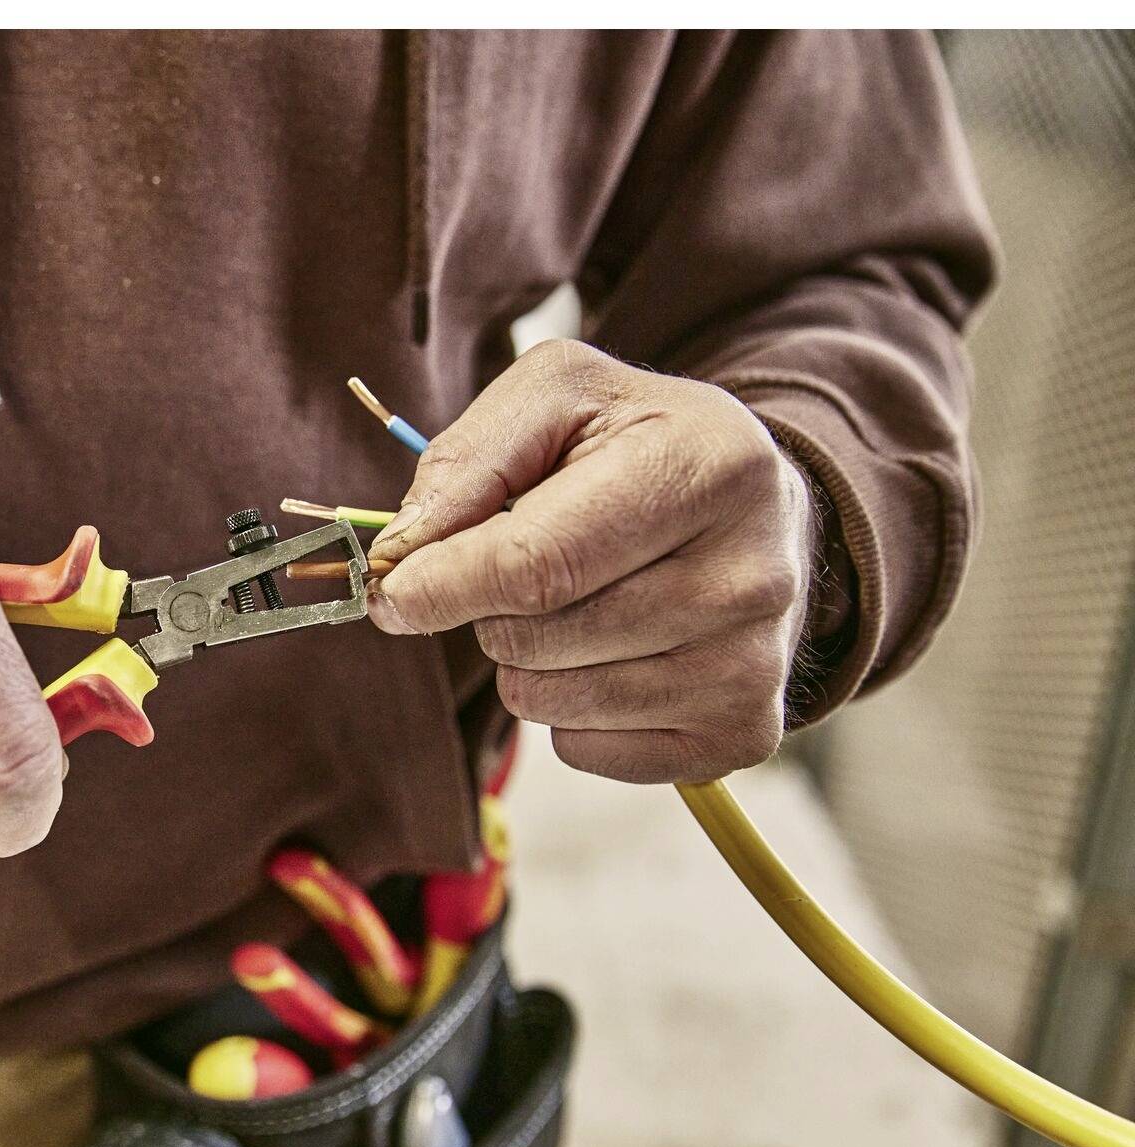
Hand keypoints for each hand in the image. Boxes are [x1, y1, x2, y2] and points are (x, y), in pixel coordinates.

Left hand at [366, 341, 816, 783]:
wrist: (756, 507)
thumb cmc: (638, 443)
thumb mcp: (557, 396)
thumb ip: (467, 461)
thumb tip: (401, 552)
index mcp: (709, 467)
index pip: (538, 562)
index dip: (442, 584)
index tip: (391, 591)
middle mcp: (752, 575)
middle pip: (537, 639)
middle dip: (490, 611)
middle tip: (525, 569)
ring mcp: (753, 664)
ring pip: (551, 703)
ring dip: (527, 661)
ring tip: (577, 603)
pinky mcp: (740, 730)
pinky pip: (584, 750)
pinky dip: (569, 711)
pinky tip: (613, 652)